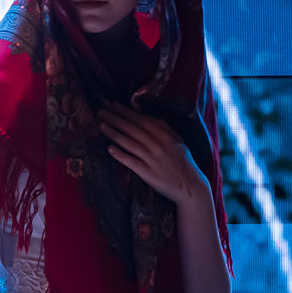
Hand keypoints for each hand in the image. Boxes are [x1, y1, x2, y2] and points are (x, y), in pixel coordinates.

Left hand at [95, 102, 209, 207]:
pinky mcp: (147, 173)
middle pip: (133, 129)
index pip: (142, 121)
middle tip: (101, 111)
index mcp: (165, 136)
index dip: (127, 112)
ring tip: (101, 126)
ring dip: (114, 133)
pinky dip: (120, 154)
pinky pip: (131, 161)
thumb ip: (164, 128)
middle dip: (115, 119)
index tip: (114, 105)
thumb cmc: (183, 163)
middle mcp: (158, 145)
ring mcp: (152, 159)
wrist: (190, 186)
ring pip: (129, 143)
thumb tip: (148, 116)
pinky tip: (109, 148)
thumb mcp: (178, 141)